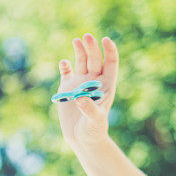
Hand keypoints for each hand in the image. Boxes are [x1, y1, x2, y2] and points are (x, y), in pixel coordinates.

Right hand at [57, 34, 118, 148]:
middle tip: (86, 37)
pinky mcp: (67, 88)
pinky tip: (64, 63)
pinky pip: (66, 72)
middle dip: (91, 47)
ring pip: (81, 61)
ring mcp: (80, 83)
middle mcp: (93, 81)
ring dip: (80, 50)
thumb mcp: (95, 121)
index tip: (105, 40)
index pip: (111, 63)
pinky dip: (64, 67)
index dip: (109, 50)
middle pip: (94, 59)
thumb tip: (81, 98)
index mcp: (106, 85)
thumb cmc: (93, 130)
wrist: (81, 138)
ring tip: (77, 41)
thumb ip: (90, 110)